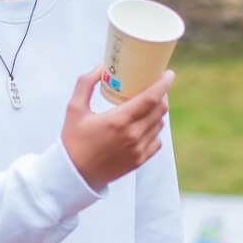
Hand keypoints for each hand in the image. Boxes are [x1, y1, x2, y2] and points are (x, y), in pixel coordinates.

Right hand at [62, 68, 171, 188]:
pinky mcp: (139, 161)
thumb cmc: (73, 140)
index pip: (151, 98)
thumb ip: (86, 83)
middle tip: (156, 86)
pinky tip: (146, 125)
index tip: (168, 74)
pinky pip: (156, 141)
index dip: (163, 84)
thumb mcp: (74, 108)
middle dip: (162, 95)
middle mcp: (133, 135)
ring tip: (150, 105)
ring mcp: (138, 150)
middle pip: (159, 110)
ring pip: (159, 125)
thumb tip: (102, 67)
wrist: (74, 174)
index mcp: (119, 120)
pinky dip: (155, 130)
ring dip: (158, 112)